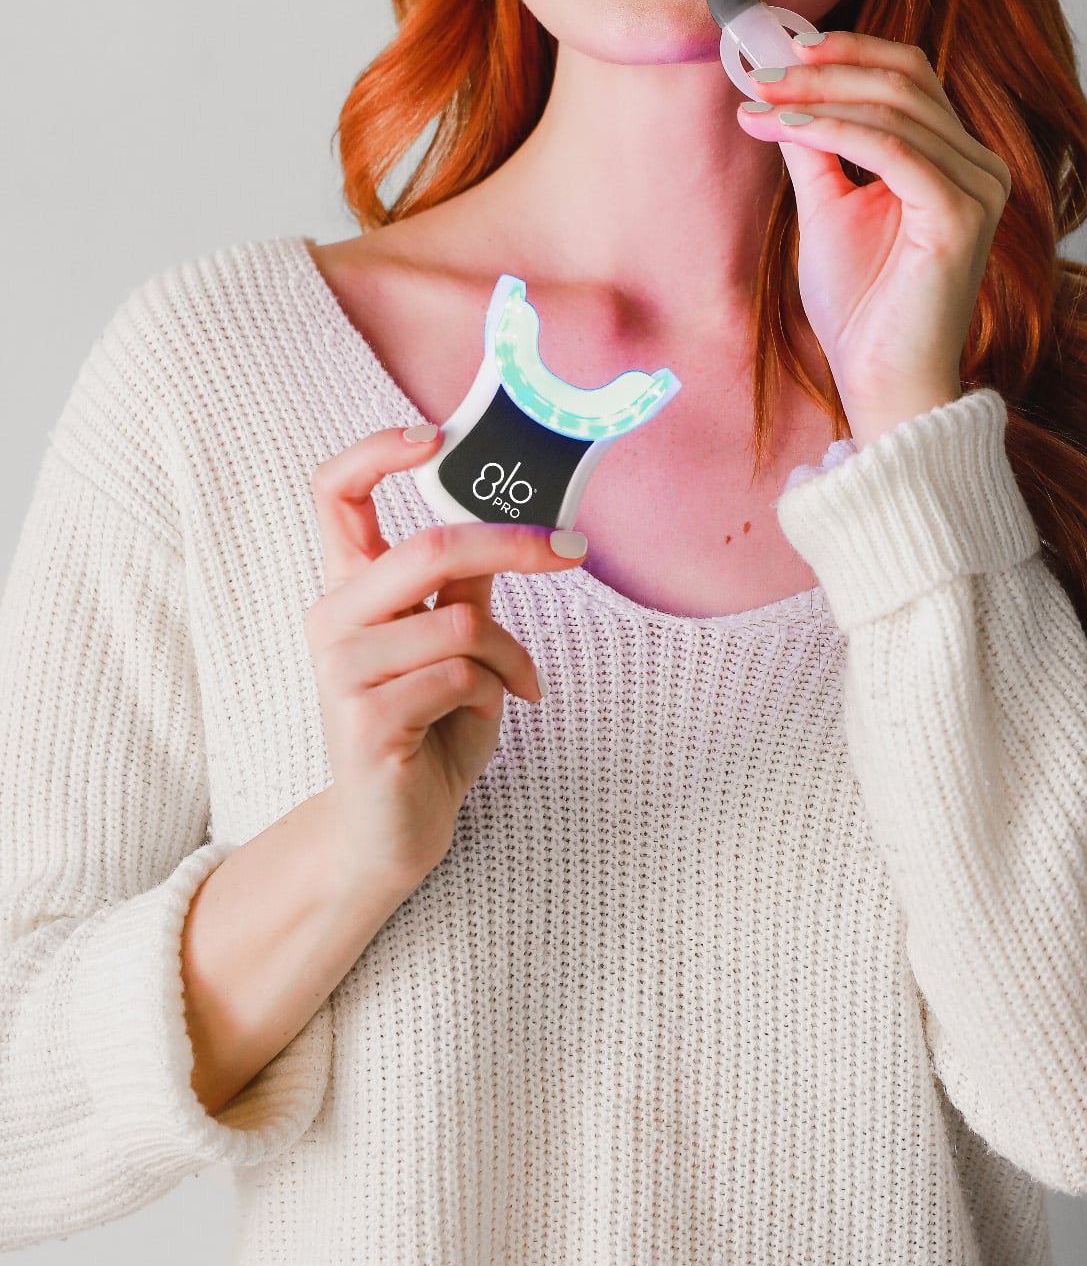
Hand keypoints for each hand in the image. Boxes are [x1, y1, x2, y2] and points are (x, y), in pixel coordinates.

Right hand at [304, 428, 579, 894]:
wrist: (395, 831)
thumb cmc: (430, 728)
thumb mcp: (456, 642)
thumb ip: (467, 584)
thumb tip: (519, 517)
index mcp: (353, 586)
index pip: (335, 493)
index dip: (378, 450)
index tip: (435, 434)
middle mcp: (334, 617)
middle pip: (428, 547)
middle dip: (512, 544)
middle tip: (573, 549)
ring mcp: (342, 669)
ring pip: (460, 622)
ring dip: (509, 655)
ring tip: (513, 685)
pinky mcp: (364, 719)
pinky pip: (460, 678)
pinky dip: (494, 694)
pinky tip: (481, 720)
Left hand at [736, 30, 1011, 444]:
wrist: (880, 379)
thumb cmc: (860, 305)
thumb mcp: (828, 206)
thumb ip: (815, 146)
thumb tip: (777, 90)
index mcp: (955, 159)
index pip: (909, 75)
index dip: (846, 51)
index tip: (775, 51)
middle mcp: (979, 166)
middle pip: (904, 79)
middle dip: (823, 69)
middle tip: (759, 73)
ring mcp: (978, 188)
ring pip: (894, 108)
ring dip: (817, 98)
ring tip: (760, 104)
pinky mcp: (961, 214)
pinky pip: (891, 149)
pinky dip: (833, 129)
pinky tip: (788, 129)